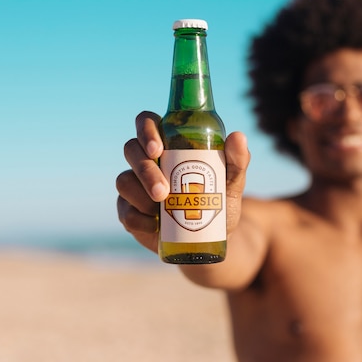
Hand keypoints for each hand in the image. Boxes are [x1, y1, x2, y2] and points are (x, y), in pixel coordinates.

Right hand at [116, 111, 249, 253]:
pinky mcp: (129, 212)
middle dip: (144, 169)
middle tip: (163, 191)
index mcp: (167, 143)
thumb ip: (237, 160)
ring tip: (162, 208)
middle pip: (131, 149)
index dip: (146, 130)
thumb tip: (237, 136)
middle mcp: (146, 160)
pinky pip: (125, 212)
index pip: (146, 122)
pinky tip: (155, 226)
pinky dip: (139, 219)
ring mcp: (135, 186)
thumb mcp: (232, 182)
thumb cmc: (218, 202)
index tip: (158, 149)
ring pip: (124, 181)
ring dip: (141, 194)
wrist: (210, 239)